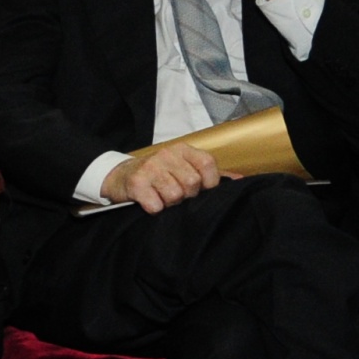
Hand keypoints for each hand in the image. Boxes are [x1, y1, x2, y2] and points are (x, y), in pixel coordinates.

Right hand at [100, 142, 221, 213]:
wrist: (118, 176)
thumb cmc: (156, 174)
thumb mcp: (182, 166)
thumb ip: (210, 174)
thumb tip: (240, 180)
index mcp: (182, 149)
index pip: (208, 164)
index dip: (208, 183)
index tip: (199, 190)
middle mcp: (166, 154)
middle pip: (192, 183)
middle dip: (186, 196)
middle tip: (175, 195)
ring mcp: (150, 168)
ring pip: (175, 196)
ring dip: (169, 203)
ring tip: (161, 197)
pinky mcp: (136, 183)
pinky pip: (156, 205)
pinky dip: (155, 209)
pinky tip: (149, 202)